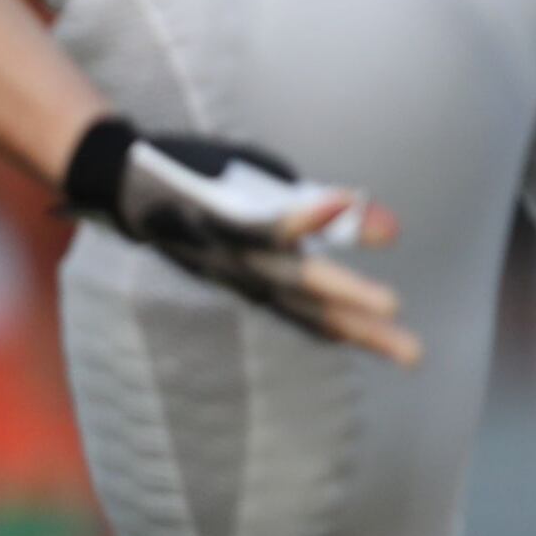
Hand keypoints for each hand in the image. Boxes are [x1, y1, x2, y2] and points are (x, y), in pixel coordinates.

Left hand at [61, 117, 418, 362]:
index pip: (313, 314)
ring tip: (392, 304)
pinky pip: (267, 222)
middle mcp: (250, 277)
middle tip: (416, 355)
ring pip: (298, 278)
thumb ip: (311, 210)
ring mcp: (237, 252)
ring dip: (345, 292)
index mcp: (258, 279)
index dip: (356, 331)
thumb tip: (368, 215)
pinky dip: (307, 217)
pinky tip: (345, 203)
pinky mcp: (222, 217)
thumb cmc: (192, 192)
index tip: (401, 354)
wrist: (119, 180)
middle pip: (315, 310)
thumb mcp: (255, 201)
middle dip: (367, 331)